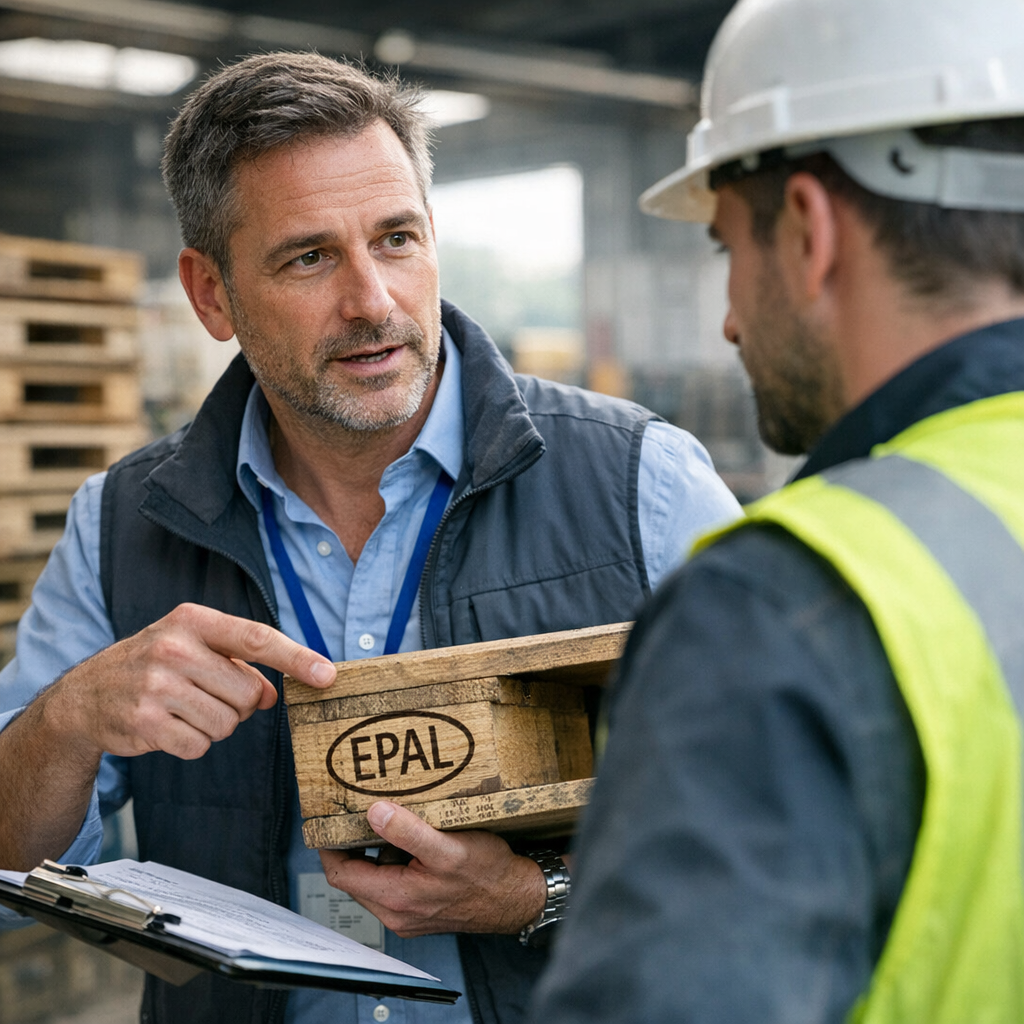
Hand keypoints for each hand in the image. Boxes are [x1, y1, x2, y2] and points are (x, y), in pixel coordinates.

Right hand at [47, 602, 335, 761]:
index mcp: (193, 620)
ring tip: (183, 709)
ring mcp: (156, 686)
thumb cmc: (157, 666)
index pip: (256, 637)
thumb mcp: (196, 648)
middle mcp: (174, 648)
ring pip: (227, 723)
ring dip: (214, 725)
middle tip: (207, 695)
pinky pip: (199, 746)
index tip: (328, 674)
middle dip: (238, 704)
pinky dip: (191, 743)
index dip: (297, 658)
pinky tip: (167, 727)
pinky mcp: (145, 722)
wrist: (86, 696)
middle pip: (248, 693)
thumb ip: (241, 662)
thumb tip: (274, 693)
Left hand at [319, 801, 546, 936]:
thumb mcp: (448, 847)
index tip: (328, 820)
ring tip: (383, 820)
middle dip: (351, 846)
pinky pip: (392, 883)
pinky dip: (393, 860)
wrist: (516, 898)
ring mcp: (407, 913)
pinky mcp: (420, 908)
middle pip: (353, 877)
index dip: (329, 847)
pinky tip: (409, 839)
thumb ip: (408, 832)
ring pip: (373, 879)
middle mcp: (396, 913)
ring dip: (373, 851)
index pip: (341, 874)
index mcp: (396, 898)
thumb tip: (375, 813)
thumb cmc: (488, 875)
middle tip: (353, 813)